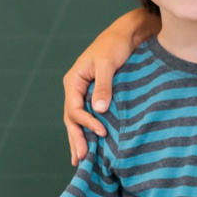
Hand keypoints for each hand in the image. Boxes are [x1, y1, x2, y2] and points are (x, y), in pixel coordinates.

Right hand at [62, 10, 155, 164]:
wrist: (125, 35)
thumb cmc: (115, 46)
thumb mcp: (108, 63)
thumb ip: (103, 86)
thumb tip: (99, 109)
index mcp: (74, 81)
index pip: (74, 108)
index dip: (85, 122)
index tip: (102, 131)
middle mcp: (75, 89)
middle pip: (71, 119)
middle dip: (75, 138)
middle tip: (80, 159)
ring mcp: (84, 94)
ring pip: (77, 121)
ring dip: (79, 139)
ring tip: (80, 160)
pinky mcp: (96, 96)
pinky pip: (89, 117)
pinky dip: (88, 132)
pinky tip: (92, 146)